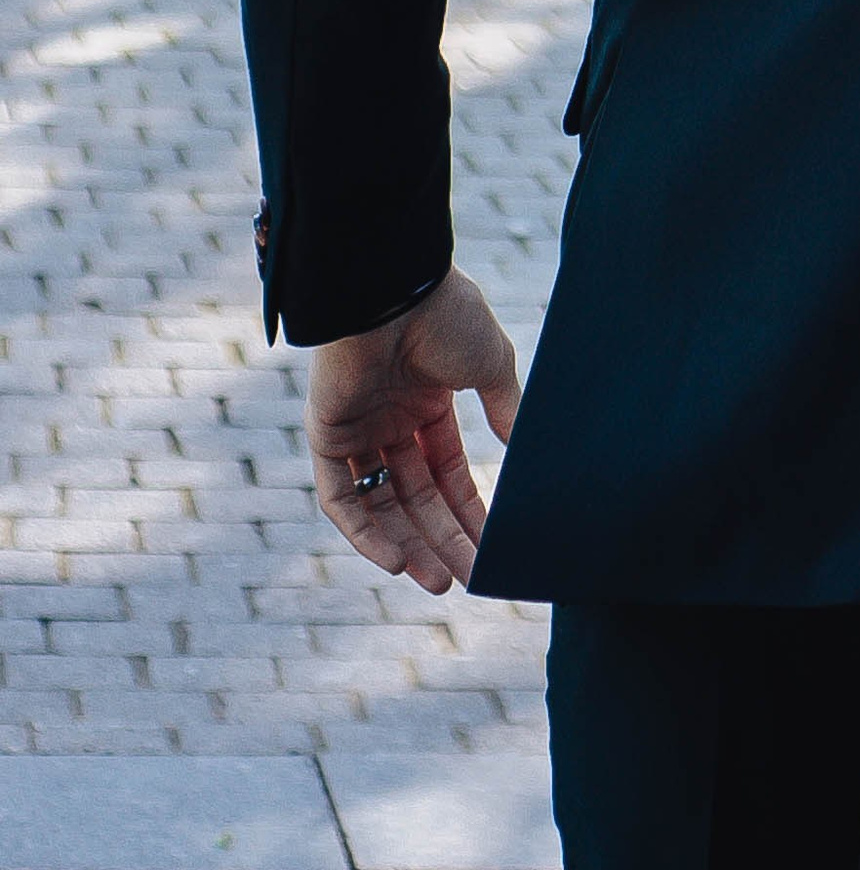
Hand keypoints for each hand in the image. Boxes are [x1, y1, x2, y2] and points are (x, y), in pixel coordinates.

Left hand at [304, 265, 520, 594]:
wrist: (394, 287)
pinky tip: (398, 559)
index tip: (492, 547)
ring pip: (383, 505)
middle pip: (417, 497)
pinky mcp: (326, 436)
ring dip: (408, 545)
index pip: (448, 472)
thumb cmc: (446, 315)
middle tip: (469, 580)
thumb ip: (504, 407)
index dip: (469, 511)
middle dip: (443, 538)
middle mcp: (390, 421)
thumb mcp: (491, 363)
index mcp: (427, 402)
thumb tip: (523, 447)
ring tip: (438, 582)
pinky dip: (366, 531)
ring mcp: (357, 430)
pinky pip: (342, 498)